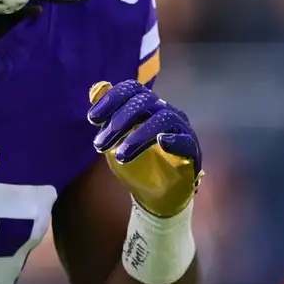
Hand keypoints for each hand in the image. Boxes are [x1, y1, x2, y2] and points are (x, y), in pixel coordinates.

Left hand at [87, 79, 201, 217]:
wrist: (155, 194)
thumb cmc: (137, 161)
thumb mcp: (116, 139)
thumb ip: (108, 115)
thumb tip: (96, 89)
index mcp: (147, 106)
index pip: (133, 89)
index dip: (111, 99)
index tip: (92, 119)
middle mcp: (165, 112)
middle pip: (144, 102)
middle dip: (119, 122)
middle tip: (99, 144)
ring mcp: (180, 129)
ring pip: (163, 118)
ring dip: (138, 135)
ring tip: (120, 155)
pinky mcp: (191, 150)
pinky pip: (186, 139)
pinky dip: (173, 139)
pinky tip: (161, 142)